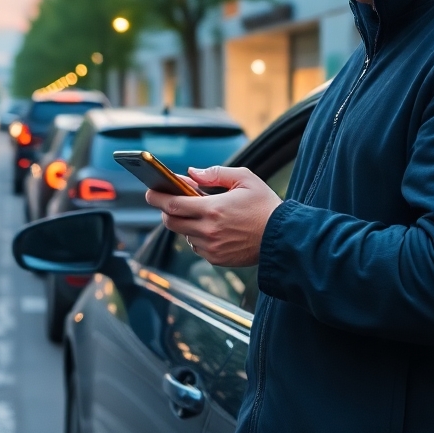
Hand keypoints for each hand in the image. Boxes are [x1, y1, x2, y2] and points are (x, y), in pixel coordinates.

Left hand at [145, 166, 281, 266]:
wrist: (284, 238)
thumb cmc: (265, 206)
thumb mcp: (245, 179)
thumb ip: (215, 174)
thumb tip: (192, 173)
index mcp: (213, 209)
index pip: (172, 205)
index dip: (156, 197)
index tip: (150, 191)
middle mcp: (209, 231)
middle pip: (171, 222)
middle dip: (166, 211)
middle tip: (171, 201)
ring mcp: (211, 248)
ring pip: (183, 235)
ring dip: (184, 223)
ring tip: (199, 213)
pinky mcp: (217, 259)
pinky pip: (196, 247)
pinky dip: (197, 236)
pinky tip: (211, 228)